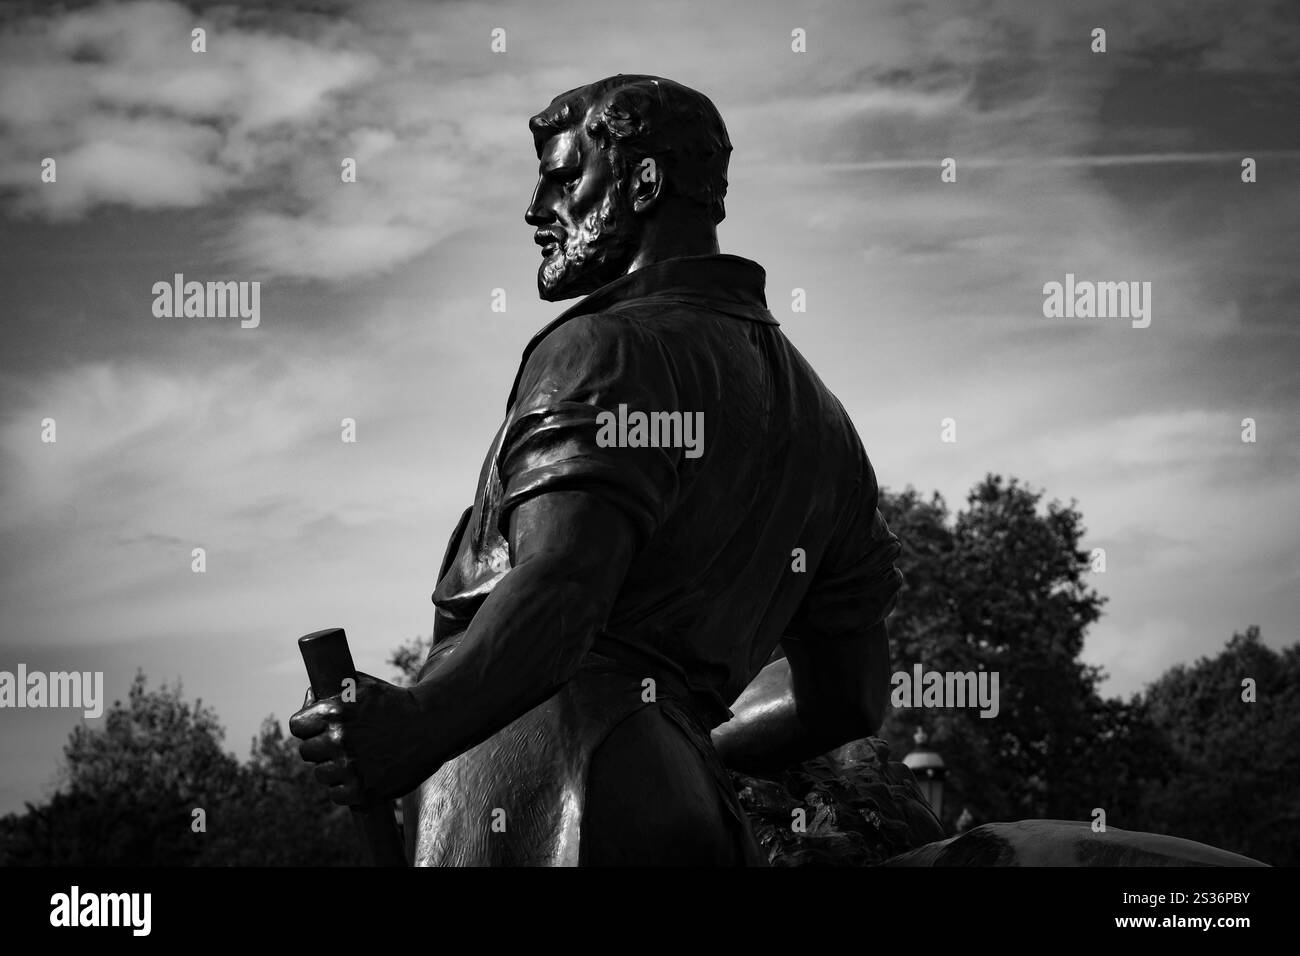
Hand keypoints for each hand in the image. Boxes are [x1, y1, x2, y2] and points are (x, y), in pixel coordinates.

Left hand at [289, 672, 439, 804]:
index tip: (318, 729)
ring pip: (321, 774)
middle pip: (306, 751)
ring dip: (333, 769)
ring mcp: (350, 766)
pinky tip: (360, 776)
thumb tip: (309, 699)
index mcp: (334, 711)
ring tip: (355, 760)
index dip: (308, 727)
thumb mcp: (364, 686)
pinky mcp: (363, 790)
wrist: (432, 726)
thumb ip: (333, 690)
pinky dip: (346, 789)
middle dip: (321, 748)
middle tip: (341, 745)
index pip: (297, 726)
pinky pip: (336, 794)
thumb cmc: (395, 704)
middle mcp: (339, 739)